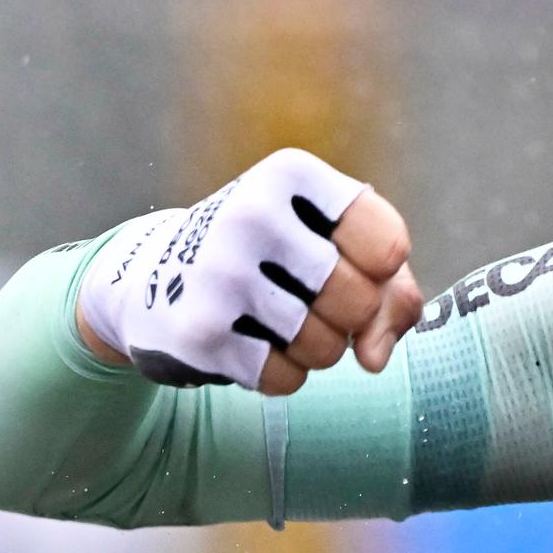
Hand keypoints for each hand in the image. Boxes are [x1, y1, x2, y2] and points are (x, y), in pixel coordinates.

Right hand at [76, 149, 424, 394]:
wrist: (159, 278)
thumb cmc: (278, 257)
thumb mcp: (342, 247)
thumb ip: (392, 294)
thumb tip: (374, 359)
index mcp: (291, 174)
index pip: (388, 245)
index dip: (383, 271)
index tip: (349, 256)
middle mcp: (251, 212)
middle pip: (360, 301)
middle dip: (351, 316)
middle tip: (313, 297)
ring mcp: (220, 272)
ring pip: (326, 347)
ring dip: (318, 348)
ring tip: (281, 318)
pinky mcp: (198, 330)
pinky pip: (285, 377)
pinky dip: (282, 372)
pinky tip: (249, 341)